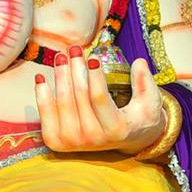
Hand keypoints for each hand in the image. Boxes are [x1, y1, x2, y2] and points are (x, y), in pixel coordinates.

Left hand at [34, 46, 165, 154]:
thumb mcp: (150, 102)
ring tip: (61, 56)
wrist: (127, 140)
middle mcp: (94, 139)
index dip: (94, 75)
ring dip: (60, 75)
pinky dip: (41, 95)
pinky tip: (41, 77)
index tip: (91, 55)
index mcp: (116, 129)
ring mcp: (74, 142)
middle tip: (74, 48)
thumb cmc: (138, 116)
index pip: (99, 98)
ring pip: (62, 101)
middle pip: (78, 96)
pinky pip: (46, 115)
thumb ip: (146, 83)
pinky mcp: (58, 142)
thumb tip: (139, 63)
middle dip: (75, 68)